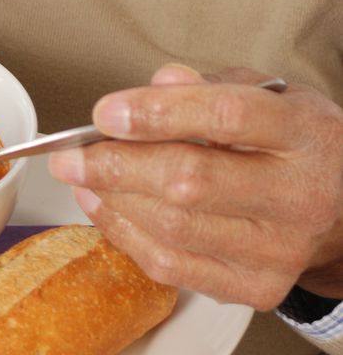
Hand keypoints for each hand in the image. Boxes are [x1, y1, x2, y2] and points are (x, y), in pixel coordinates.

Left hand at [49, 66, 342, 309]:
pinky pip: (176, 268)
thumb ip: (209, 84)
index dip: (157, 114)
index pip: (224, 118)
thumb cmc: (298, 140)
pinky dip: (128, 236)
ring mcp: (278, 248)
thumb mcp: (267, 92)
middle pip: (190, 182)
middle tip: (69, 154)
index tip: (106, 112)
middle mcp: (296, 194)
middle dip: (115, 166)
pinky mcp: (258, 287)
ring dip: (113, 201)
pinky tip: (105, 208)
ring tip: (81, 177)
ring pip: (176, 229)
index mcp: (300, 132)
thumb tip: (157, 84)